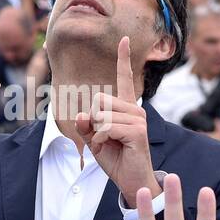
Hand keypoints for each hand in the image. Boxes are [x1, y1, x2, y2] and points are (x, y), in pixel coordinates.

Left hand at [76, 37, 158, 201]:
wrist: (130, 180)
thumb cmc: (115, 158)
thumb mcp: (94, 140)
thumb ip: (86, 125)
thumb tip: (81, 114)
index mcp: (126, 108)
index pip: (124, 78)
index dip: (123, 58)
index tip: (125, 39)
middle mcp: (135, 109)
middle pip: (99, 100)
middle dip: (93, 121)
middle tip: (104, 138)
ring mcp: (138, 119)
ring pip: (101, 115)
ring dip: (97, 133)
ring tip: (110, 144)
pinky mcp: (137, 130)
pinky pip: (107, 127)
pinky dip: (101, 140)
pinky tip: (111, 147)